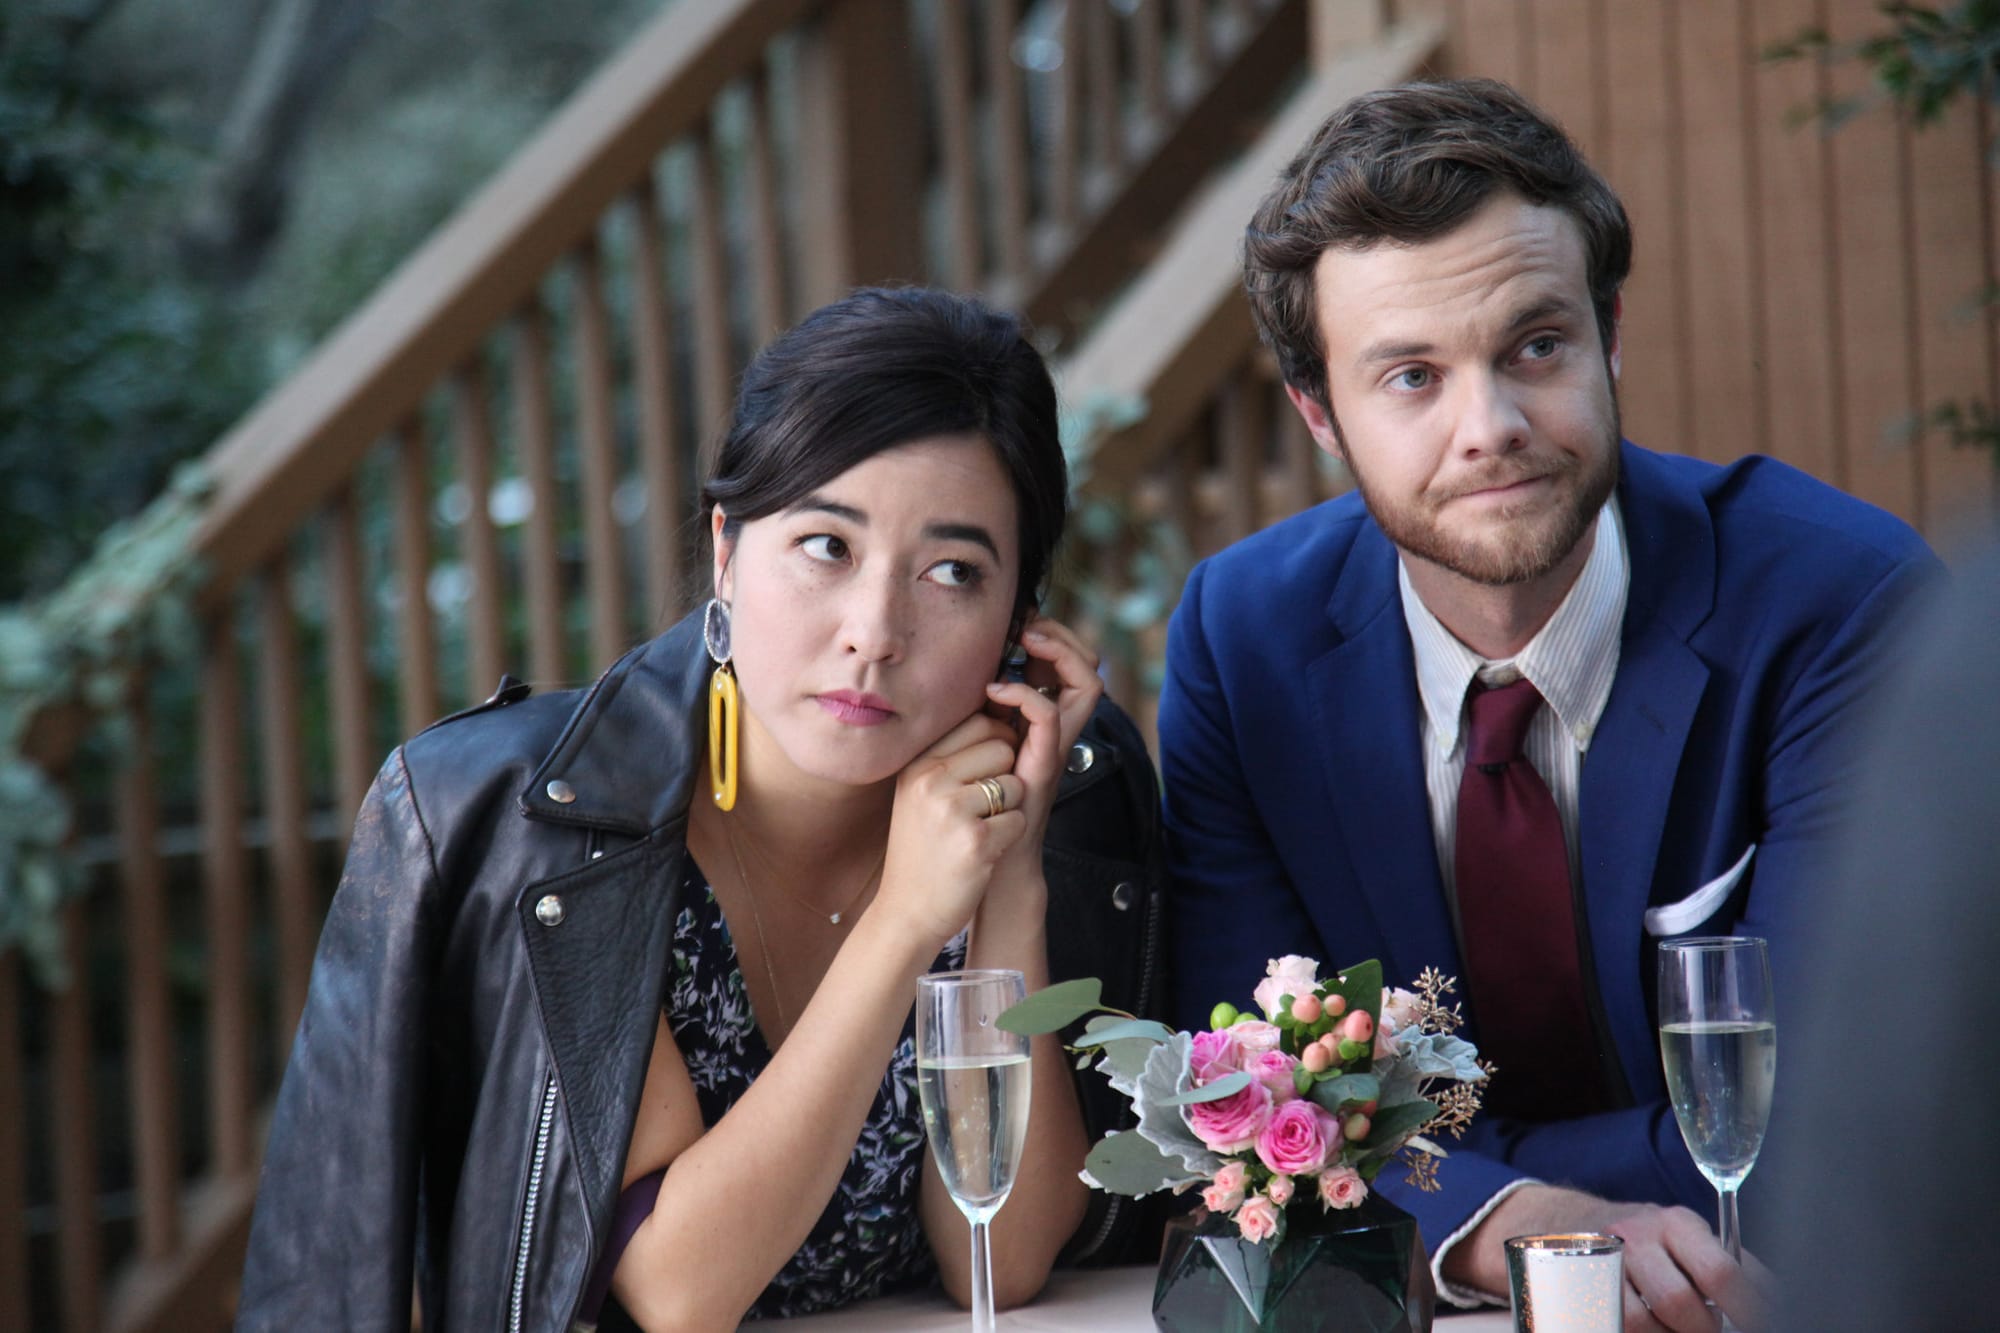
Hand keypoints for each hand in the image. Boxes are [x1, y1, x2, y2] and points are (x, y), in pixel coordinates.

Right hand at [874, 712, 1027, 948]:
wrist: (906, 911)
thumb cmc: (922, 848)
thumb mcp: (919, 792)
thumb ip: (950, 754)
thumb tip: (996, 711)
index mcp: (917, 763)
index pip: (978, 721)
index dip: (995, 743)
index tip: (980, 774)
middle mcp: (930, 780)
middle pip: (1002, 746)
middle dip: (1004, 774)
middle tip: (980, 808)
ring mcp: (952, 810)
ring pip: (1015, 784)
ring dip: (1008, 809)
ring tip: (977, 830)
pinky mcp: (977, 841)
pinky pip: (1019, 819)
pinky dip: (1008, 837)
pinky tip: (982, 852)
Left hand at [982, 614, 1102, 844]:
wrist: (987, 860)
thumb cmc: (975, 804)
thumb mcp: (973, 742)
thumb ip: (976, 710)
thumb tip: (958, 672)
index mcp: (1042, 718)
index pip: (1070, 662)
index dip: (1053, 634)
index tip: (1021, 622)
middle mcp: (1059, 728)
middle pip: (1089, 665)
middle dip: (1062, 635)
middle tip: (1028, 627)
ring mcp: (1056, 744)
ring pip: (1088, 683)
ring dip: (1059, 653)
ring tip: (1026, 642)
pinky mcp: (1044, 762)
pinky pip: (1051, 714)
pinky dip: (1024, 693)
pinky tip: (995, 691)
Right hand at [1599, 1200, 1772, 1332]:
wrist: (1585, 1224)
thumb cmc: (1659, 1241)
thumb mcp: (1696, 1241)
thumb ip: (1735, 1267)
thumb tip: (1778, 1303)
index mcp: (1679, 1223)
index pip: (1720, 1271)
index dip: (1746, 1309)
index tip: (1764, 1326)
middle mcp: (1639, 1236)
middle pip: (1678, 1300)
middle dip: (1705, 1330)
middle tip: (1714, 1329)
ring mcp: (1609, 1262)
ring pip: (1645, 1319)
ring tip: (1686, 1329)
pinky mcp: (1588, 1284)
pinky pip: (1620, 1324)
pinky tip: (1658, 1328)